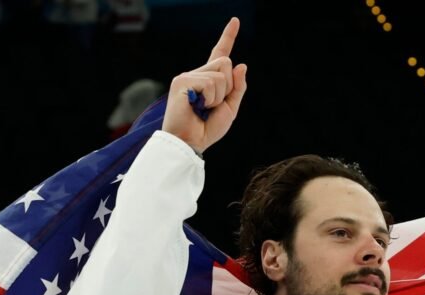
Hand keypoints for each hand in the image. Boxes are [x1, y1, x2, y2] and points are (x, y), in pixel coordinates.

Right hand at [162, 17, 248, 153]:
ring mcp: (188, 76)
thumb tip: (241, 64)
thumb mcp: (229, 109)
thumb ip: (237, 88)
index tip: (235, 20)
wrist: (190, 143)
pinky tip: (197, 107)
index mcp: (207, 79)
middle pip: (225, 62)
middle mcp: (196, 73)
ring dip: (219, 95)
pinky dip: (211, 98)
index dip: (228, 37)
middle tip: (212, 105)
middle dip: (228, 86)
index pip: (220, 54)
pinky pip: (211, 82)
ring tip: (203, 108)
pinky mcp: (182, 81)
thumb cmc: (206, 130)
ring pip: (220, 73)